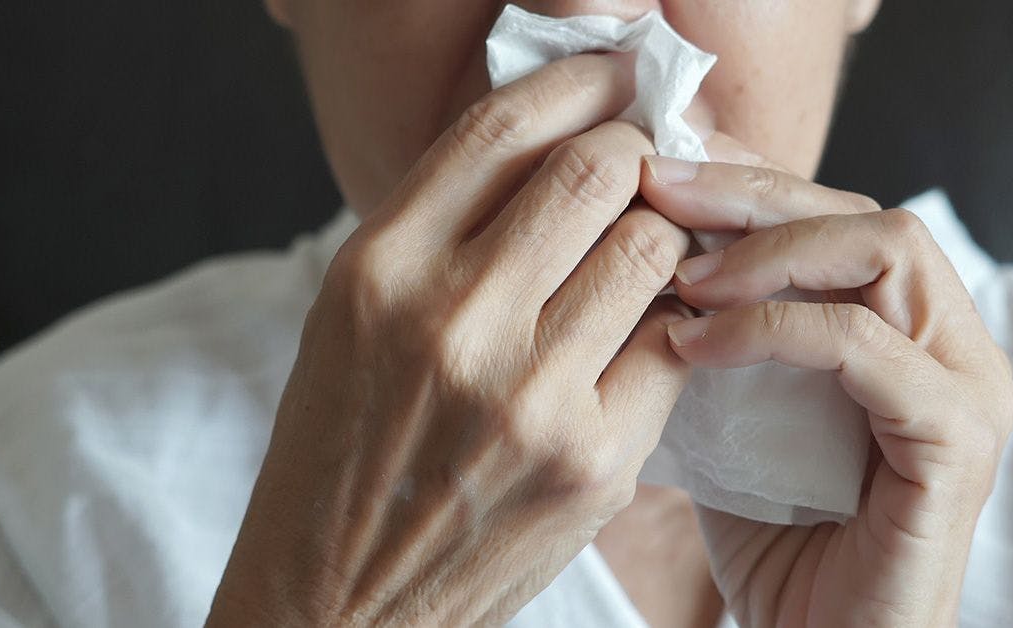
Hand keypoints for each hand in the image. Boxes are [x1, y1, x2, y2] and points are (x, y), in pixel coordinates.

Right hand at [208, 54, 694, 625]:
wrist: (341, 598)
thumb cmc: (346, 449)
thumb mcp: (358, 315)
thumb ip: (445, 226)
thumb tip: (558, 144)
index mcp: (380, 267)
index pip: (504, 125)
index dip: (577, 82)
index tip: (615, 76)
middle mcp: (451, 319)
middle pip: (599, 171)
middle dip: (638, 152)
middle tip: (645, 165)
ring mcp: (528, 394)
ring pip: (652, 250)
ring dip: (664, 238)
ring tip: (645, 257)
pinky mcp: (592, 460)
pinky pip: (672, 346)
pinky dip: (671, 326)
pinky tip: (648, 335)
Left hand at [640, 152, 1012, 626]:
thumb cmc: (777, 535)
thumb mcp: (734, 408)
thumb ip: (718, 331)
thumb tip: (647, 243)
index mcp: (909, 328)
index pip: (838, 215)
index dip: (749, 182)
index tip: (657, 171)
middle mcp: (952, 343)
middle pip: (864, 214)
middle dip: (752, 191)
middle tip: (658, 185)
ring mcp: (968, 386)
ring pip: (886, 251)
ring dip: (767, 251)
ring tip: (681, 277)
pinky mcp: (957, 437)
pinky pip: (866, 345)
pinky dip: (774, 330)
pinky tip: (697, 343)